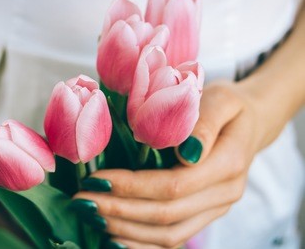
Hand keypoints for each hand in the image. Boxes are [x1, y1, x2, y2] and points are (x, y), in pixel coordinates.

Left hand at [72, 80, 266, 247]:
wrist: (250, 122)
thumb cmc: (229, 105)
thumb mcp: (221, 99)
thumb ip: (205, 123)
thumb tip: (186, 153)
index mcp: (229, 164)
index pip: (174, 185)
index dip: (132, 187)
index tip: (97, 179)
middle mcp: (225, 194)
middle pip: (167, 215)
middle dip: (121, 210)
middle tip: (84, 201)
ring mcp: (216, 208)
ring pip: (170, 234)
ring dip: (127, 230)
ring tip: (93, 216)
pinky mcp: (206, 213)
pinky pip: (175, 237)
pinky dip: (142, 241)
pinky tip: (116, 234)